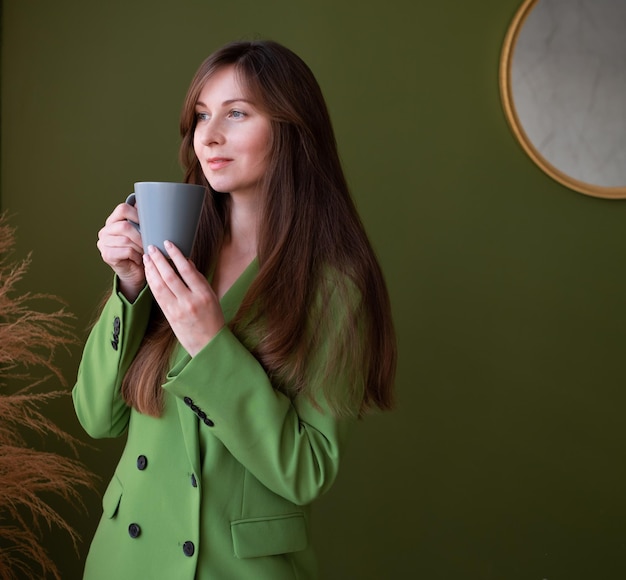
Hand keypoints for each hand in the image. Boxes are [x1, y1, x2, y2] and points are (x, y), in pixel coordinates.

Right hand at [97, 202, 145, 300]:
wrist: (135, 273)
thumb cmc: (140, 251)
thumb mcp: (142, 233)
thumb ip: (142, 220)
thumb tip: (153, 204)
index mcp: (113, 221)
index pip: (122, 209)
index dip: (137, 214)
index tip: (149, 222)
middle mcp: (105, 231)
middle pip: (125, 226)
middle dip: (141, 235)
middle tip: (149, 242)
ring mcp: (103, 243)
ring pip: (127, 240)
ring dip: (140, 247)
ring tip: (144, 251)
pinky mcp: (107, 255)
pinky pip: (127, 251)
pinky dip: (137, 255)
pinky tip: (138, 259)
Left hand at [143, 241, 224, 355]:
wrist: (208, 344)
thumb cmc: (213, 318)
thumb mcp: (211, 296)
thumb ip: (198, 280)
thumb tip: (186, 262)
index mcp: (204, 294)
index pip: (187, 270)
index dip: (176, 255)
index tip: (169, 244)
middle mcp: (190, 301)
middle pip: (170, 276)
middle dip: (159, 260)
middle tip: (152, 247)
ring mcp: (178, 310)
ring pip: (160, 286)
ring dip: (152, 270)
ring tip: (147, 258)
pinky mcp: (169, 316)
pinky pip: (158, 296)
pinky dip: (152, 283)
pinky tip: (149, 273)